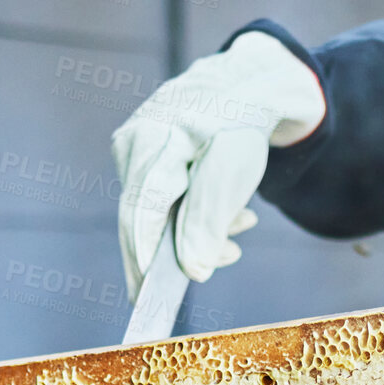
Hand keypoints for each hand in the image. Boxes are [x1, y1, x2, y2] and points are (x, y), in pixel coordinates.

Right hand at [112, 31, 324, 294]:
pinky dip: (196, 215)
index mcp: (154, 141)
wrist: (249, 88)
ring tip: (241, 232)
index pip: (140, 212)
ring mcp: (136, 148)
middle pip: (144, 217)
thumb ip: (209, 224)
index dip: (142, 257)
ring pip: (157, 211)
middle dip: (179, 251)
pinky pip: (164, 199)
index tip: (146, 296)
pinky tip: (233, 218)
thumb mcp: (232, 175)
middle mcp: (134, 143)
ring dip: (200, 232)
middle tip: (210, 271)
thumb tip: (193, 271)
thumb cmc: (241, 126)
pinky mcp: (147, 156)